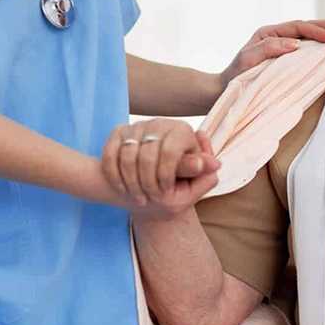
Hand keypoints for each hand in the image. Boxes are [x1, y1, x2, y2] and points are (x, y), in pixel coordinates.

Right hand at [102, 121, 220, 216]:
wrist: (145, 189)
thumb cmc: (174, 189)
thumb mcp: (191, 188)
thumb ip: (202, 176)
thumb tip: (215, 164)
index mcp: (183, 132)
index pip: (170, 152)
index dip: (165, 176)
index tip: (165, 192)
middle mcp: (160, 124)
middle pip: (146, 156)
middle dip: (147, 183)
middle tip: (149, 201)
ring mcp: (137, 126)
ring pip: (127, 156)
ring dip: (130, 183)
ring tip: (138, 199)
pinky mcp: (118, 132)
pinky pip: (110, 155)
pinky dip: (114, 177)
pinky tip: (122, 190)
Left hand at [221, 19, 324, 85]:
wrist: (223, 90)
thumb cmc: (234, 76)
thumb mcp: (248, 60)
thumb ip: (268, 49)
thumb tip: (294, 44)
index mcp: (269, 33)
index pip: (298, 27)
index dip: (317, 31)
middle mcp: (277, 36)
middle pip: (308, 26)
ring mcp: (282, 47)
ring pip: (309, 37)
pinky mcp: (285, 60)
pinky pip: (306, 51)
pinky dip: (320, 47)